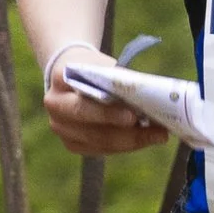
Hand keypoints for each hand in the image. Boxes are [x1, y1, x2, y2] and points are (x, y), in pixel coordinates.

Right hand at [42, 62, 169, 157]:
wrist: (71, 73)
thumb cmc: (94, 67)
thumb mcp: (103, 63)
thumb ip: (117, 78)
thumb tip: (147, 96)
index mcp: (60, 79)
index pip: (84, 99)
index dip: (107, 112)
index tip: (133, 116)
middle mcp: (55, 105)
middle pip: (91, 126)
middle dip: (125, 132)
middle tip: (155, 132)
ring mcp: (61, 127)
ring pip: (98, 142)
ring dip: (132, 141)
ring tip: (158, 135)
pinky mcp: (70, 143)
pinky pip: (100, 149)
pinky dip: (124, 145)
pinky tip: (145, 139)